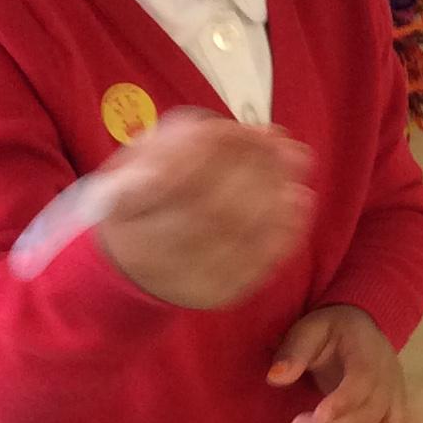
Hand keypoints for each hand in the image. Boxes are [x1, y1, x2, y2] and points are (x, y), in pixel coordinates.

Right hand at [14, 109, 312, 309]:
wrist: (124, 271)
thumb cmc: (134, 207)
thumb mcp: (126, 169)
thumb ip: (168, 145)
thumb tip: (223, 130)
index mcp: (124, 215)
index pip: (174, 178)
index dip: (213, 149)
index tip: (242, 127)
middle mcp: (153, 255)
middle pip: (214, 210)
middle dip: (255, 169)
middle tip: (283, 141)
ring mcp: (187, 281)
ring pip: (240, 238)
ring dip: (276, 195)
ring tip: (297, 162)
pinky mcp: (217, 295)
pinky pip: (257, 266)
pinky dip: (284, 231)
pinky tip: (298, 201)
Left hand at [268, 303, 418, 422]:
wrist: (361, 327)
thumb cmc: (332, 331)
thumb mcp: (309, 329)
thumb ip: (294, 350)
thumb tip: (276, 378)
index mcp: (368, 353)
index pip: (364, 382)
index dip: (341, 404)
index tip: (313, 420)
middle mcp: (390, 377)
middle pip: (375, 413)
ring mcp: (398, 398)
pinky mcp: (399, 415)